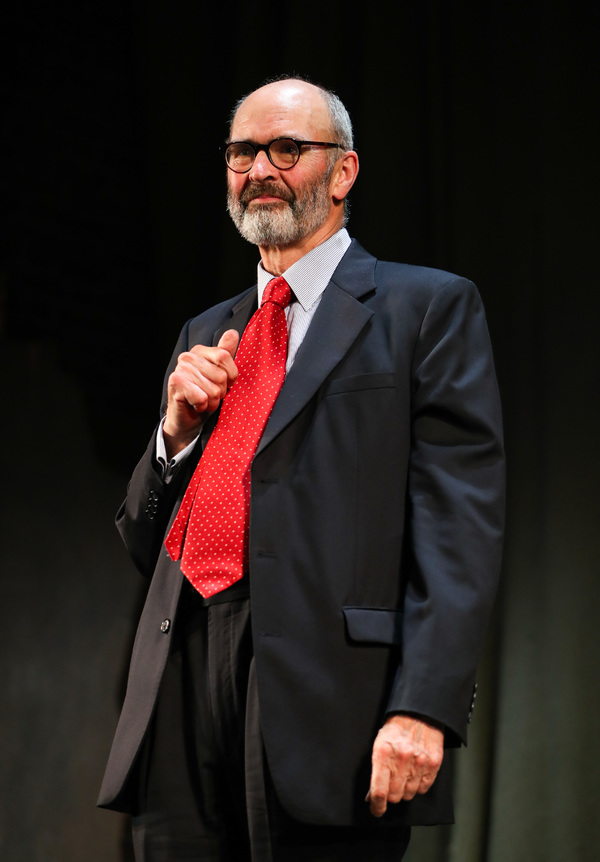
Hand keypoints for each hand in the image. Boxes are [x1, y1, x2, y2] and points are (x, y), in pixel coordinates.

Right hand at [163, 329, 238, 457]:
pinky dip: (202, 406)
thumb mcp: (221, 376)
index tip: (224, 384)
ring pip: (213, 389)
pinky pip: (201, 397)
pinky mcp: (175, 383)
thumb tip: (232, 333)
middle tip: (210, 395)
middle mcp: (188, 356)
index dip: (230, 376)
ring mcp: (180, 369)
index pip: (225, 356)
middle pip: (221, 375)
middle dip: (220, 392)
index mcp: (200, 351)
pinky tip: (195, 405)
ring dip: (211, 401)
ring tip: (202, 401)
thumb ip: (226, 354)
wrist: (188, 419)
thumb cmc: (205, 396)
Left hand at [366, 714, 443, 817]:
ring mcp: (419, 762)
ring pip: (409, 794)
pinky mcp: (433, 764)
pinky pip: (423, 789)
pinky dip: (418, 785)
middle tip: (391, 784)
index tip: (376, 810)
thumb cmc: (396, 729)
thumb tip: (371, 795)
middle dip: (391, 795)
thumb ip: (376, 770)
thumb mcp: (379, 744)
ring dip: (405, 790)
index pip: (379, 790)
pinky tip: (415, 772)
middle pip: (395, 796)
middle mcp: (402, 759)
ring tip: (404, 773)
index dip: (377, 806)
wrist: (419, 713)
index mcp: (383, 753)